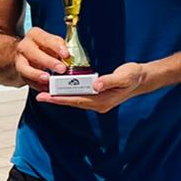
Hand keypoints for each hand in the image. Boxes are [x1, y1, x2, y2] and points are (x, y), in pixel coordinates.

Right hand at [14, 27, 71, 91]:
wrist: (27, 54)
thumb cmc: (43, 48)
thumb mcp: (53, 42)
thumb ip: (61, 47)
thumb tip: (71, 56)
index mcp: (35, 35)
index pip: (46, 39)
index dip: (56, 47)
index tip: (66, 55)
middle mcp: (25, 46)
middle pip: (34, 53)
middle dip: (48, 62)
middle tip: (61, 68)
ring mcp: (20, 60)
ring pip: (25, 68)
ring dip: (36, 74)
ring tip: (48, 79)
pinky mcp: (20, 73)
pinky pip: (27, 80)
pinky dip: (37, 85)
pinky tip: (45, 87)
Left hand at [35, 61, 151, 113]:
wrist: (142, 78)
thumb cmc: (133, 76)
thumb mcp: (123, 76)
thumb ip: (109, 80)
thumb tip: (95, 85)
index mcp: (102, 101)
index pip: (76, 100)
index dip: (60, 99)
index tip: (46, 97)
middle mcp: (98, 104)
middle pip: (72, 102)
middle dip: (56, 99)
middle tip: (39, 95)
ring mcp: (98, 101)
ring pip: (75, 100)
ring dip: (60, 96)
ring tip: (45, 92)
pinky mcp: (97, 96)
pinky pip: (80, 96)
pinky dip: (69, 93)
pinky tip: (60, 89)